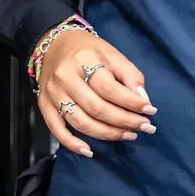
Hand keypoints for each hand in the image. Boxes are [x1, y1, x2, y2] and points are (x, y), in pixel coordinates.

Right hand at [37, 29, 156, 157]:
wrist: (53, 44)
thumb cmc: (88, 51)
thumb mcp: (113, 55)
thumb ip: (130, 76)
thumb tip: (143, 102)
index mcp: (83, 60)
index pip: (109, 88)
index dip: (132, 103)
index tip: (150, 111)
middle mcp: (64, 77)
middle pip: (96, 108)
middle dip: (124, 121)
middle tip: (144, 127)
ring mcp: (52, 93)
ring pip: (80, 122)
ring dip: (107, 134)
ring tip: (128, 135)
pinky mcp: (44, 104)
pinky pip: (56, 129)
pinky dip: (72, 144)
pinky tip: (89, 151)